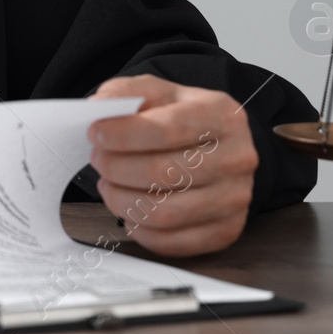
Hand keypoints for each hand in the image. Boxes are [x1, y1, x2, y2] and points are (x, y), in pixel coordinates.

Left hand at [87, 74, 257, 256]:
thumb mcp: (155, 91)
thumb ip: (126, 92)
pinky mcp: (228, 230)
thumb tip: (99, 108)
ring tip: (108, 185)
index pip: (167, 129)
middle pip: (163, 173)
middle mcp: (237, 158)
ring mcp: (236, 198)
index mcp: (222, 115)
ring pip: (164, 213)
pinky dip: (140, 230)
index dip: (123, 135)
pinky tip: (128, 212)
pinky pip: (174, 242)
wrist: (215, 145)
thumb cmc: (179, 118)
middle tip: (97, 160)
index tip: (95, 134)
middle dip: (116, 168)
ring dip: (121, 201)